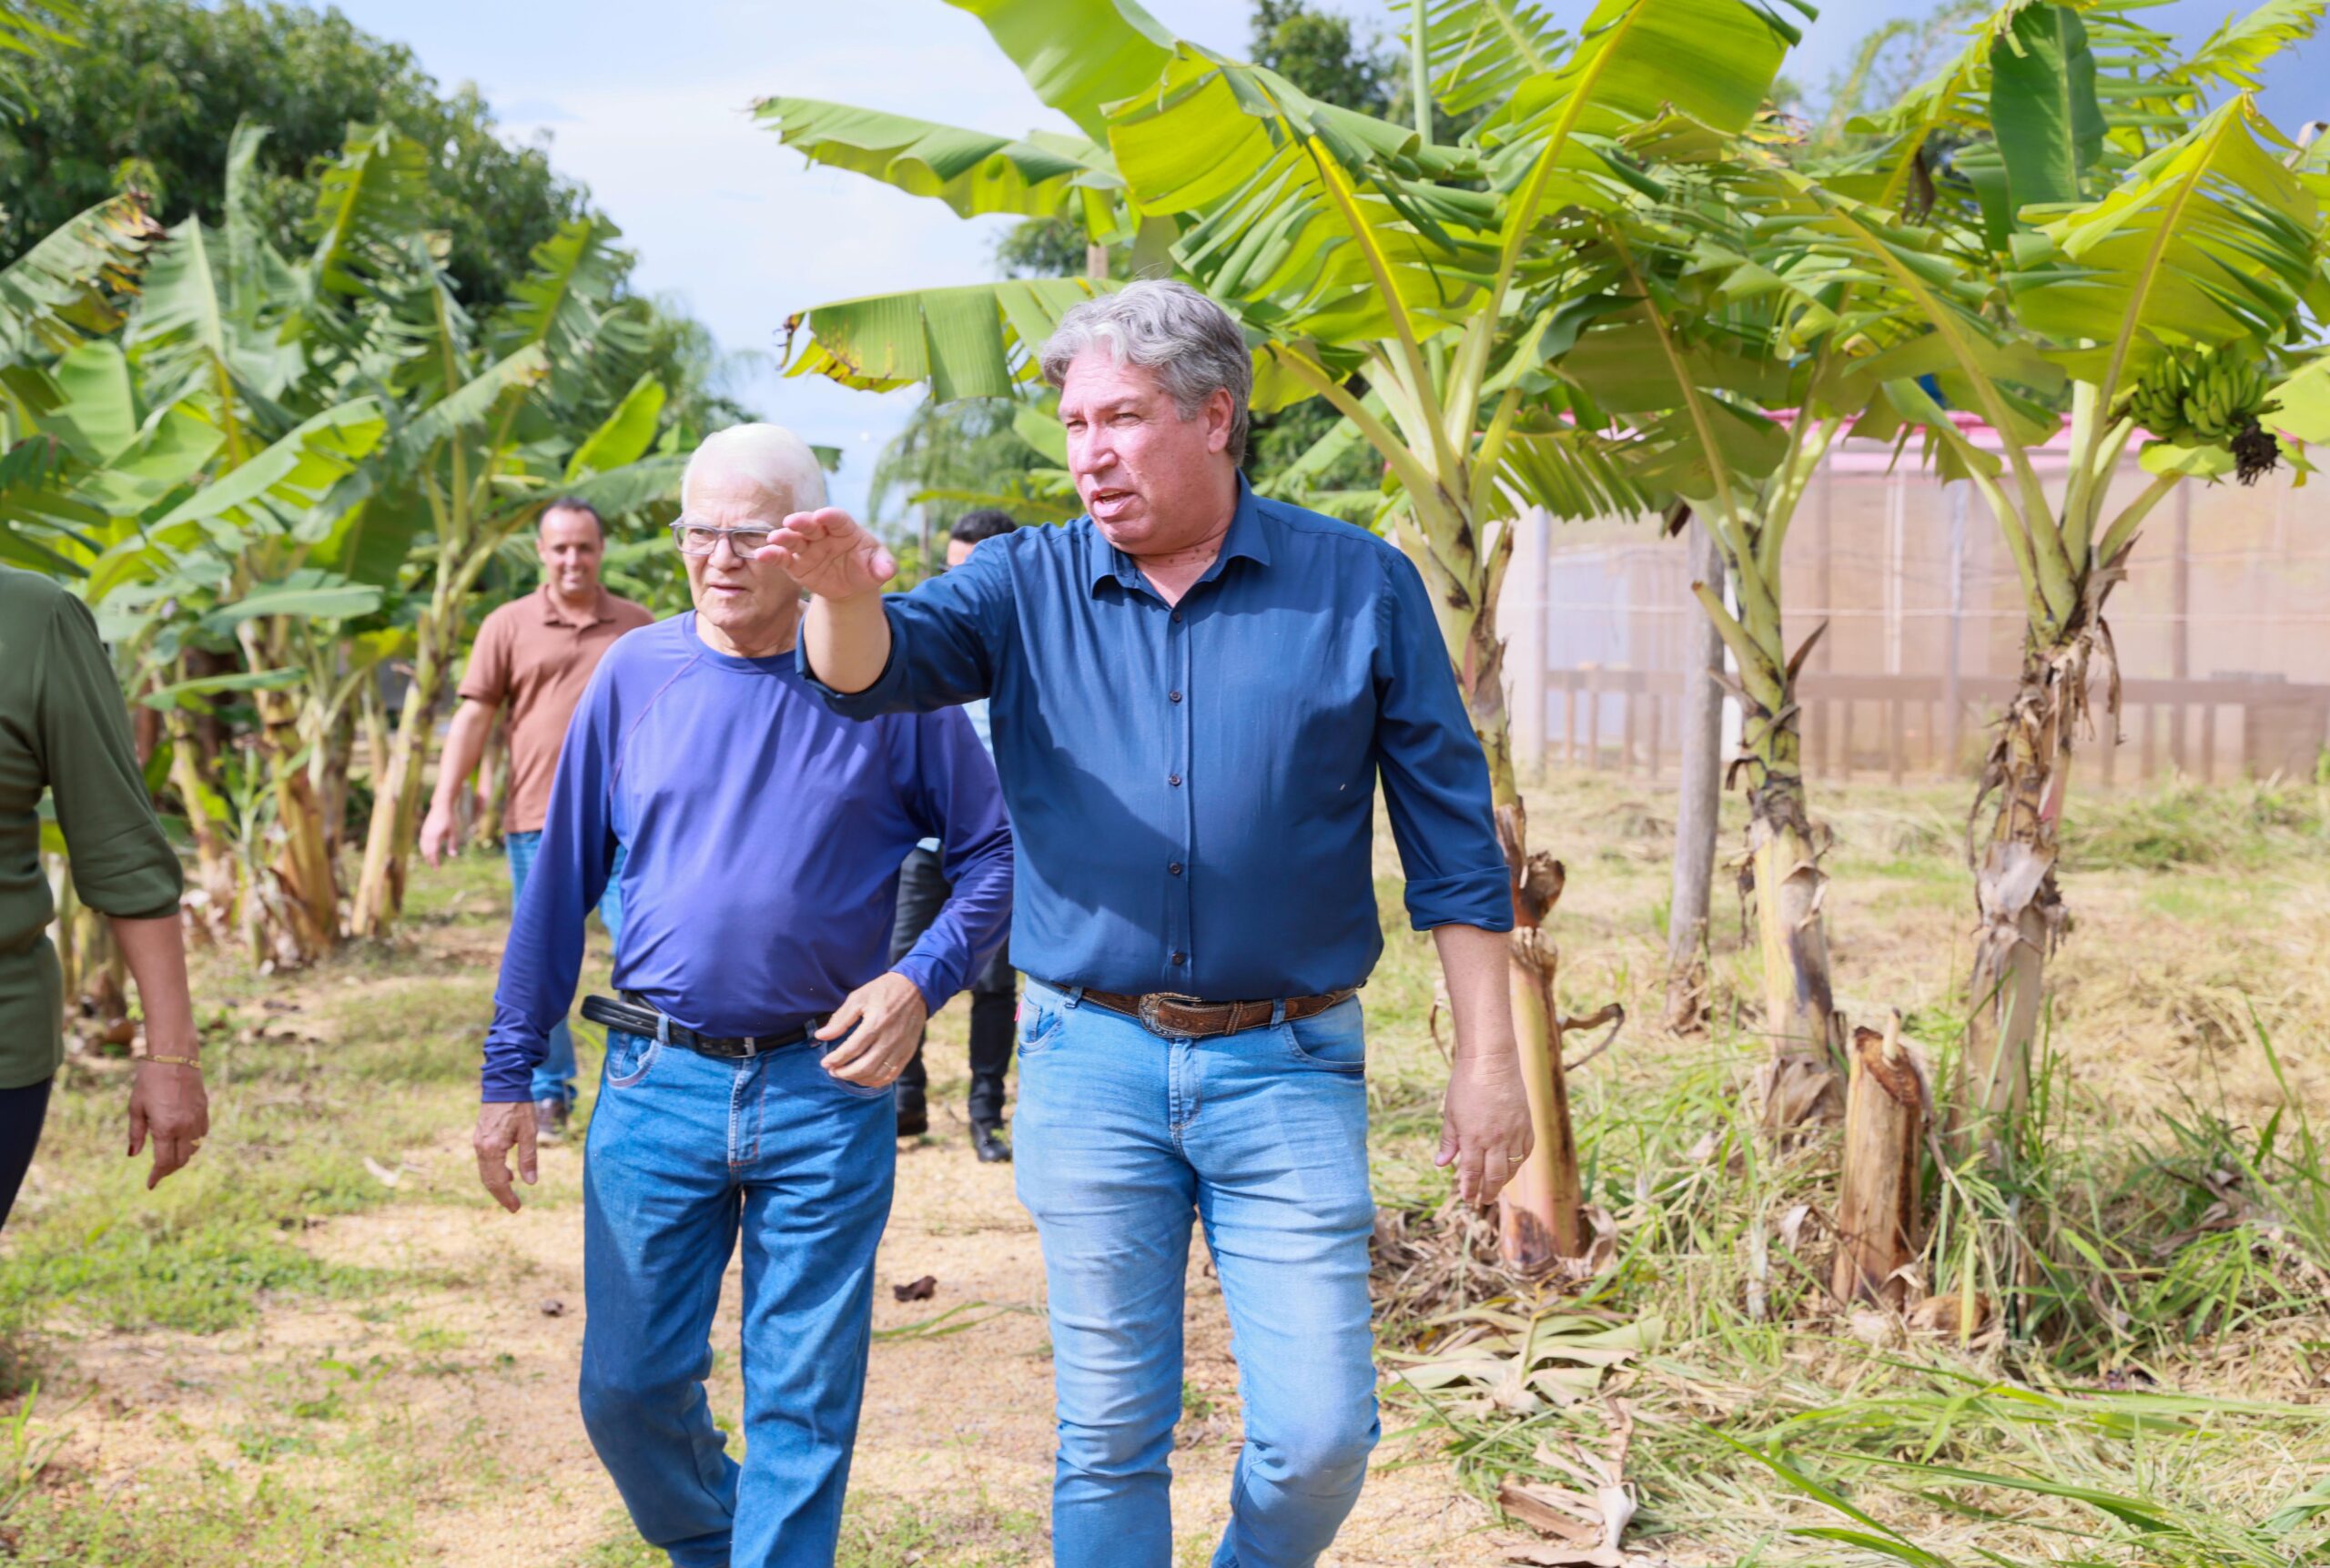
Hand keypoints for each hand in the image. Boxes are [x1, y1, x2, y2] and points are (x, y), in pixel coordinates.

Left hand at [128, 1059, 208, 1190]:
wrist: (174, 1056)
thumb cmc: (149, 1080)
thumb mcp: (136, 1107)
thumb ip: (136, 1133)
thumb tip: (133, 1155)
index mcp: (166, 1128)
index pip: (164, 1162)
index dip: (157, 1176)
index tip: (150, 1184)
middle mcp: (185, 1127)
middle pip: (181, 1160)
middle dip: (169, 1170)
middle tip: (158, 1173)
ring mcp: (197, 1118)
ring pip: (194, 1149)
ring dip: (182, 1158)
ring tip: (170, 1158)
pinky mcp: (204, 1109)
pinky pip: (202, 1134)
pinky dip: (193, 1143)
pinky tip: (184, 1140)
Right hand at [419, 799, 460, 866]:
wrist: (442, 805)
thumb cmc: (450, 818)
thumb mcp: (454, 832)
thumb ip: (453, 844)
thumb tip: (453, 856)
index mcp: (434, 837)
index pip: (433, 853)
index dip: (435, 862)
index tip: (438, 869)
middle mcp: (427, 835)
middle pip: (426, 852)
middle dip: (430, 861)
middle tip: (435, 868)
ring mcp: (424, 832)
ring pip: (423, 847)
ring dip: (426, 856)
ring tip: (431, 862)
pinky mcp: (424, 829)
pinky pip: (422, 843)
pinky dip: (425, 849)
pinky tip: (429, 852)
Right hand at [473, 1101, 537, 1212]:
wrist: (504, 1084)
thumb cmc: (519, 1106)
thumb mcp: (529, 1132)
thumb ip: (528, 1158)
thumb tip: (530, 1183)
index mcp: (492, 1148)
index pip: (498, 1180)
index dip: (507, 1196)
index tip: (516, 1208)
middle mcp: (481, 1148)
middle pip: (488, 1179)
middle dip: (501, 1195)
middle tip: (515, 1207)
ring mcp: (478, 1143)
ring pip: (485, 1172)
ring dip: (498, 1184)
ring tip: (512, 1194)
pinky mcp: (479, 1138)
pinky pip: (485, 1162)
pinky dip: (494, 1172)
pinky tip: (508, 1174)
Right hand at [756, 508, 896, 601]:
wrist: (851, 585)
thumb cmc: (867, 567)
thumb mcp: (880, 567)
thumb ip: (884, 565)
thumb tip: (888, 571)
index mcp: (845, 529)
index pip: (838, 519)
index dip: (830, 516)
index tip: (823, 515)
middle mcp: (823, 534)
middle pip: (811, 525)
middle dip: (802, 522)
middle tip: (792, 521)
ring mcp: (808, 548)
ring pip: (794, 539)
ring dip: (784, 537)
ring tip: (775, 538)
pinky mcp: (796, 564)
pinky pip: (783, 559)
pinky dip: (772, 555)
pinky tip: (762, 555)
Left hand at [815, 971, 928, 1087]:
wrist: (916, 989)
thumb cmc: (883, 991)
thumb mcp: (859, 997)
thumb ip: (840, 1019)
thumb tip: (821, 1036)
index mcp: (876, 1022)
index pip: (852, 1049)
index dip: (836, 1059)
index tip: (825, 1062)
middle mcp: (890, 1038)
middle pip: (864, 1066)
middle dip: (844, 1073)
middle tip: (833, 1071)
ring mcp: (901, 1047)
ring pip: (877, 1074)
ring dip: (858, 1079)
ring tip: (845, 1074)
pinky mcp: (908, 1052)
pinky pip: (892, 1075)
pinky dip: (876, 1081)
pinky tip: (864, 1077)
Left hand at [1436, 1050, 1534, 1206]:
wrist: (1492, 1063)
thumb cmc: (1466, 1085)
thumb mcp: (1451, 1113)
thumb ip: (1449, 1141)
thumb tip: (1441, 1163)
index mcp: (1473, 1138)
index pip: (1472, 1173)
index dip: (1469, 1189)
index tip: (1467, 1198)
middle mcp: (1495, 1140)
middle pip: (1493, 1177)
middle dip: (1487, 1192)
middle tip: (1482, 1201)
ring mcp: (1514, 1133)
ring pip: (1511, 1168)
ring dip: (1502, 1181)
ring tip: (1495, 1188)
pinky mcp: (1526, 1125)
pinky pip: (1525, 1152)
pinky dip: (1518, 1163)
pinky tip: (1511, 1166)